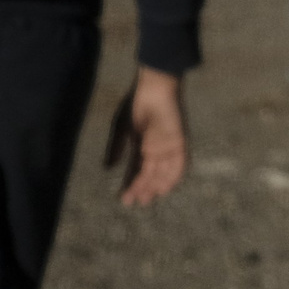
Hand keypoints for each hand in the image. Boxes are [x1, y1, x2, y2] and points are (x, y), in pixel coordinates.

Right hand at [117, 68, 188, 206]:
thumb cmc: (136, 103)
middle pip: (150, 174)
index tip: (122, 199)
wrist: (153, 87)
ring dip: (156, 185)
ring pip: (163, 172)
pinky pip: (180, 163)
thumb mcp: (121, 128)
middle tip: (135, 202)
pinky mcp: (180, 141)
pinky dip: (174, 177)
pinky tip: (164, 188)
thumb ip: (116, 148)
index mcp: (142, 144)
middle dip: (143, 188)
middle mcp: (156, 148)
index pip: (136, 170)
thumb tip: (107, 169)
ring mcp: (168, 145)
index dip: (130, 184)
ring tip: (146, 198)